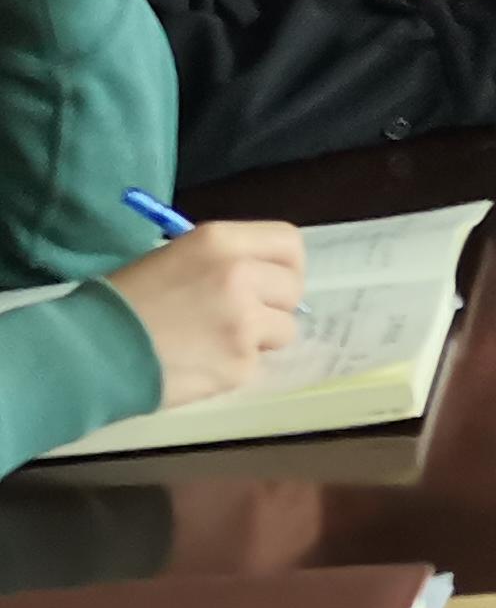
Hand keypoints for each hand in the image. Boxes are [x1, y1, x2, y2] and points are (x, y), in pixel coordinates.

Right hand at [103, 221, 304, 405]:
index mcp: (221, 242)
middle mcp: (241, 276)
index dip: (284, 263)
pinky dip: (235, 365)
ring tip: (214, 341)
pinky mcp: (240, 365)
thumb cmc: (124, 301)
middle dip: (273, 303)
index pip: (288, 242)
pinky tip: (201, 362)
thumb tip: (263, 275)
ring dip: (259, 337)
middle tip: (242, 314)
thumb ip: (224, 261)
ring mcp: (245, 323)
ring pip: (284, 329)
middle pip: (293, 287)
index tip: (271, 278)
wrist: (90, 352)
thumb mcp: (175, 258)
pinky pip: (256, 362)